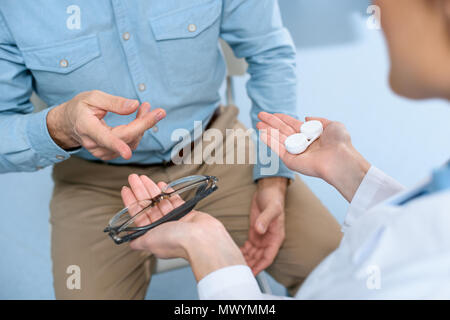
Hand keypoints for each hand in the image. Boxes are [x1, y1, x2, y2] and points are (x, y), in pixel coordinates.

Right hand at [47, 90, 165, 159]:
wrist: (68, 123)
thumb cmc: (80, 108)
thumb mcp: (93, 97)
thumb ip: (114, 102)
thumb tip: (134, 106)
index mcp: (86, 127)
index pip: (104, 138)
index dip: (117, 146)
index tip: (127, 153)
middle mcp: (93, 143)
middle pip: (125, 138)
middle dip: (144, 124)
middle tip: (159, 111)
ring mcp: (101, 151)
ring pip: (130, 142)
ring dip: (142, 126)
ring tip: (146, 109)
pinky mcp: (109, 154)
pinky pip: (129, 144)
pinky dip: (137, 132)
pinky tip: (140, 119)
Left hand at [121, 174, 244, 280]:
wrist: (201, 238)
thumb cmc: (176, 241)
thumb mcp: (150, 241)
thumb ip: (139, 240)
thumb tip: (130, 243)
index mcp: (152, 234)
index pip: (137, 215)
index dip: (130, 201)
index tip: (126, 189)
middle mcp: (162, 227)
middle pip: (147, 205)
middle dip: (139, 191)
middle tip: (133, 177)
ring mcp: (174, 219)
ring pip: (160, 201)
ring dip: (151, 189)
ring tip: (144, 177)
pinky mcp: (186, 212)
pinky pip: (174, 200)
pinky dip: (167, 192)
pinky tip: (161, 184)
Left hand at [242, 177, 286, 274]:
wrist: (268, 190)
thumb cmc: (273, 199)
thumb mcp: (272, 208)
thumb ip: (265, 219)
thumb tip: (260, 230)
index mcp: (276, 237)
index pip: (268, 257)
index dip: (260, 266)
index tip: (252, 273)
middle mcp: (268, 239)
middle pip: (259, 258)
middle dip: (250, 265)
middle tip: (238, 271)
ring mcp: (261, 236)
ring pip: (253, 253)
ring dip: (245, 259)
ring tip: (234, 265)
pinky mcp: (254, 232)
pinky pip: (248, 246)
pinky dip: (242, 251)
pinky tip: (234, 253)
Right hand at [257, 112, 369, 201]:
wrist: (340, 159)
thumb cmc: (340, 143)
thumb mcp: (333, 125)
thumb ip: (319, 120)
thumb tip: (305, 117)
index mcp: (311, 135)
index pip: (292, 125)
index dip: (282, 118)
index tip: (272, 113)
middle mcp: (302, 143)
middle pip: (282, 130)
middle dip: (271, 123)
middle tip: (259, 115)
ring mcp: (295, 152)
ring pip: (278, 138)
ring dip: (267, 130)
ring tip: (257, 123)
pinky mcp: (291, 161)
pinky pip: (278, 149)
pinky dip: (269, 141)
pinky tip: (262, 133)